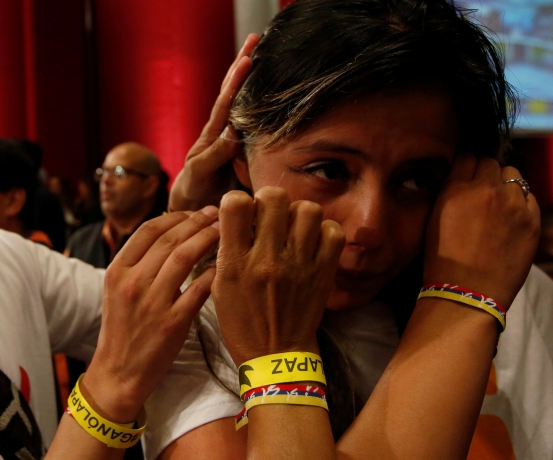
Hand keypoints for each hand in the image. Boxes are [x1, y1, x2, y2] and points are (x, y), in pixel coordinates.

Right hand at [82, 208, 221, 422]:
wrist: (119, 373)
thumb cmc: (122, 330)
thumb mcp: (117, 290)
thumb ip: (137, 263)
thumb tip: (166, 232)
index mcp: (117, 270)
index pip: (148, 230)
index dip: (175, 216)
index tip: (194, 212)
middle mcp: (132, 282)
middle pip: (169, 238)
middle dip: (196, 221)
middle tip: (216, 214)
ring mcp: (152, 302)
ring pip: (184, 257)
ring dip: (206, 238)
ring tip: (222, 231)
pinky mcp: (171, 323)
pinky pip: (198, 289)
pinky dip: (213, 272)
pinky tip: (225, 264)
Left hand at [169, 34, 258, 211]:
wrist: (195, 207)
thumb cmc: (195, 190)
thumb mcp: (199, 173)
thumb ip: (213, 155)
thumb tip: (233, 131)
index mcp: (213, 133)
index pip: (226, 100)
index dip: (237, 80)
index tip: (248, 58)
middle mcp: (225, 129)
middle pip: (234, 90)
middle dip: (243, 63)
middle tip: (256, 37)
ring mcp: (235, 137)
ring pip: (245, 101)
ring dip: (254, 77)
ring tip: (264, 50)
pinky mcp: (247, 149)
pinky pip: (258, 122)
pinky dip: (265, 102)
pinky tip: (278, 89)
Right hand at [214, 187, 344, 365]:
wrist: (276, 356)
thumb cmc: (242, 321)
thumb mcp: (220, 286)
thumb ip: (226, 249)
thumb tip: (237, 215)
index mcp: (236, 262)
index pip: (236, 203)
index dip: (237, 200)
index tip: (241, 212)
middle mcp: (268, 259)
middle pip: (274, 197)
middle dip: (269, 199)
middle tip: (270, 216)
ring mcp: (299, 264)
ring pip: (307, 209)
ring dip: (298, 214)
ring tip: (293, 228)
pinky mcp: (323, 272)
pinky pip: (332, 231)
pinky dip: (323, 231)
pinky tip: (312, 242)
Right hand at [424, 155, 540, 309]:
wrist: (468, 292)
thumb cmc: (443, 260)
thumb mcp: (433, 218)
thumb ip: (449, 190)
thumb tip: (460, 176)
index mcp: (457, 188)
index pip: (466, 157)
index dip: (465, 167)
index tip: (464, 177)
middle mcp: (487, 190)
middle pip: (490, 163)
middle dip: (485, 174)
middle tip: (481, 192)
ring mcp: (513, 204)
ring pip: (513, 174)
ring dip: (505, 184)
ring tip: (498, 203)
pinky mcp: (532, 220)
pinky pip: (529, 196)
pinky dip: (521, 201)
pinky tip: (511, 217)